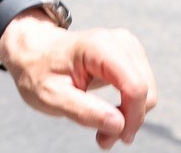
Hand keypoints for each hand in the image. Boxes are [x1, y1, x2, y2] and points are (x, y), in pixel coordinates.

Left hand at [0, 15, 156, 149]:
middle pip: (144, 90)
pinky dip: (129, 106)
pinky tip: (109, 115)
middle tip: (104, 139)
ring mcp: (126, 46)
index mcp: (99, 47)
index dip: (132, 118)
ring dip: (130, 115)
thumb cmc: (39, 71)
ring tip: (103, 129)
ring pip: (146, 91)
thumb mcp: (50, 96)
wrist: (34, 51)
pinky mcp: (128, 54)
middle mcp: (118, 41)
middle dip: (129, 119)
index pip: (135, 87)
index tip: (114, 138)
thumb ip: (84, 111)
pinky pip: (141, 87)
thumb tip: (119, 125)